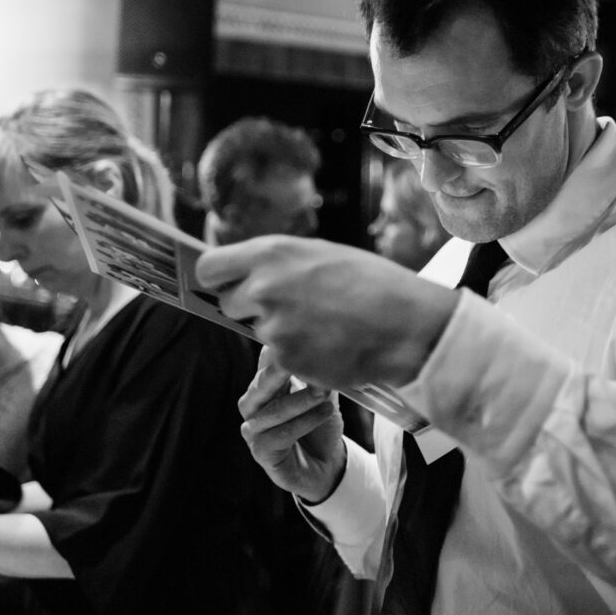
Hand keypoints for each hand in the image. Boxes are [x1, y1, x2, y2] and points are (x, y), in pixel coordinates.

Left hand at [196, 236, 458, 388]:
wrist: (406, 325)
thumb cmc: (372, 284)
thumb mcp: (322, 255)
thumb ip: (279, 263)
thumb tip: (248, 273)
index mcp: (271, 253)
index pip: (210, 268)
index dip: (218, 278)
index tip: (227, 284)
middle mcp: (264, 288)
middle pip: (228, 304)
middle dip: (249, 309)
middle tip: (286, 308)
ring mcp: (273, 327)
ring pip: (257, 334)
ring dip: (280, 333)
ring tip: (321, 325)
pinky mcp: (286, 361)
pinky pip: (279, 360)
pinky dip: (298, 356)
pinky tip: (328, 345)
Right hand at [238, 351, 344, 503]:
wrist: (326, 466)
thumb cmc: (321, 426)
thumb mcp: (323, 394)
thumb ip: (320, 374)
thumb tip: (330, 348)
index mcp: (265, 386)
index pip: (267, 361)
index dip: (282, 349)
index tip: (302, 337)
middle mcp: (253, 405)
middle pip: (262, 383)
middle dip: (283, 370)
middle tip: (303, 358)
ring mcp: (253, 429)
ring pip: (273, 410)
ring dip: (300, 400)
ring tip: (324, 393)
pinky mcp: (261, 452)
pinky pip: (280, 434)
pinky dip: (304, 423)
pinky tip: (324, 413)